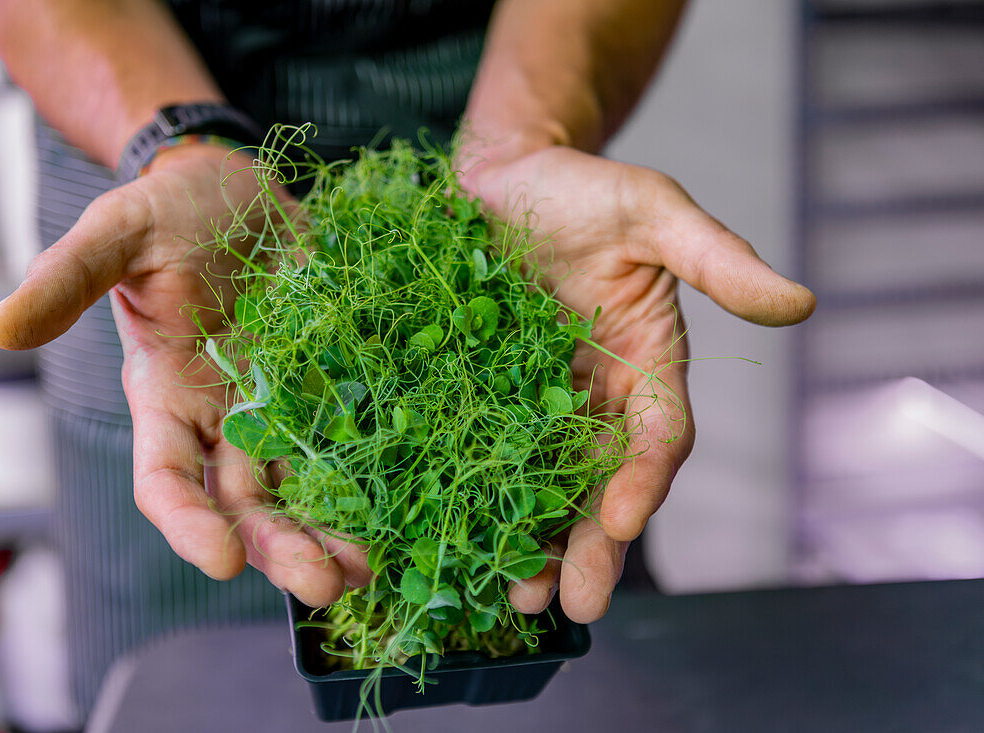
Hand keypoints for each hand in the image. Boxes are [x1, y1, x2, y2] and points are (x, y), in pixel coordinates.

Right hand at [0, 143, 370, 605]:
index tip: (222, 560)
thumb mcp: (117, 232)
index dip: (188, 524)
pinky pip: (348, 440)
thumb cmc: (167, 210)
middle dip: (280, 546)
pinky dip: (370, 477)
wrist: (236, 188)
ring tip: (365, 570)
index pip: (166, 479)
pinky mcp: (326, 382)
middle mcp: (221, 416)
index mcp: (165, 395)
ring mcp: (278, 404)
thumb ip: (66, 280)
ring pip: (299, 487)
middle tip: (324, 584)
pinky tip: (400, 507)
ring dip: (330, 532)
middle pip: (244, 503)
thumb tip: (0, 329)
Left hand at [460, 146, 814, 621]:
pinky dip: (481, 503)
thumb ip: (718, 260)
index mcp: (647, 364)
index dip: (645, 476)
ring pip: (544, 487)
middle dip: (593, 543)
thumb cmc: (584, 189)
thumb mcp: (653, 211)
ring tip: (521, 598)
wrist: (503, 176)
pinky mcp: (482, 397)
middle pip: (601, 482)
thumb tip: (800, 304)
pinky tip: (466, 544)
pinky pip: (484, 459)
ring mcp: (536, 403)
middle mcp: (596, 397)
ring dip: (537, 544)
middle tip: (578, 602)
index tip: (623, 514)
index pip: (659, 435)